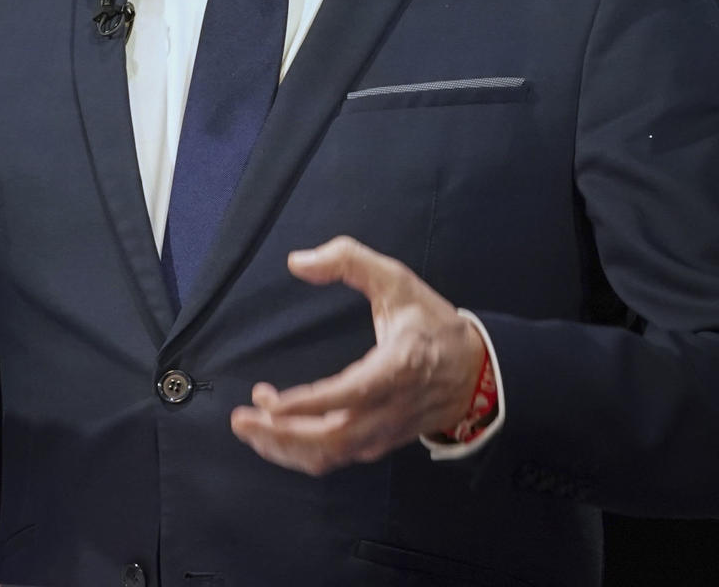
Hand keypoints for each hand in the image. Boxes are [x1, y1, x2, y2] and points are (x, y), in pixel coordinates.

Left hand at [230, 235, 484, 474]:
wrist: (479, 373)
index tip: (270, 401)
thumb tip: (298, 262)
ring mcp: (385, 432)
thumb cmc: (433, 325)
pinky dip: (300, 452)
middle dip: (280, 435)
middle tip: (240, 419)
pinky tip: (276, 431)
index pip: (349, 394)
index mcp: (398, 367)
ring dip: (284, 447)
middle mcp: (390, 409)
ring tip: (250, 425)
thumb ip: (349, 261)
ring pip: (330, 455)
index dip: (308, 404)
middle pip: (331, 438)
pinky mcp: (380, 443)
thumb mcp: (398, 280)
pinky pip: (336, 457)